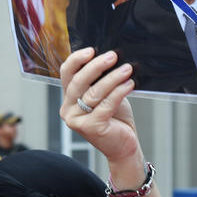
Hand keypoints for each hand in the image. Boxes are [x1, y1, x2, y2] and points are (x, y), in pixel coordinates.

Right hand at [59, 48, 138, 165]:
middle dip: (96, 66)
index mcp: (69, 98)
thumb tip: (111, 58)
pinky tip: (130, 84)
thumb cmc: (116, 119)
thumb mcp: (107, 95)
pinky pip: (105, 105)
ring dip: (112, 78)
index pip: (66, 74)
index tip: (92, 50)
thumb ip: (102, 81)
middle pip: (78, 82)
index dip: (77, 60)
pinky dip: (119, 92)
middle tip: (113, 56)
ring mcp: (76, 120)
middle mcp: (68, 109)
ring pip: (93, 93)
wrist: (124, 146)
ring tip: (127, 69)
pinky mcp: (90, 127)